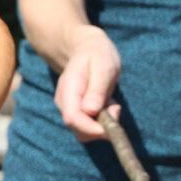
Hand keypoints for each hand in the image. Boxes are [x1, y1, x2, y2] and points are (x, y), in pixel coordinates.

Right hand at [54, 25, 122, 141]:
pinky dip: (102, 121)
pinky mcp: (76, 113)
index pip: (73, 118)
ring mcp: (69, 108)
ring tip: (110, 102)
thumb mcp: (103, 67)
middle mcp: (64, 102)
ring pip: (85, 132)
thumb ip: (97, 89)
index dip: (92, 128)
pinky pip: (90, 126)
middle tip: (115, 107)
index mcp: (69, 88)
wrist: (88, 48)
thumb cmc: (98, 54)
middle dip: (101, 128)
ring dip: (103, 124)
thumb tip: (90, 110)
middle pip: (79, 130)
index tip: (112, 125)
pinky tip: (106, 104)